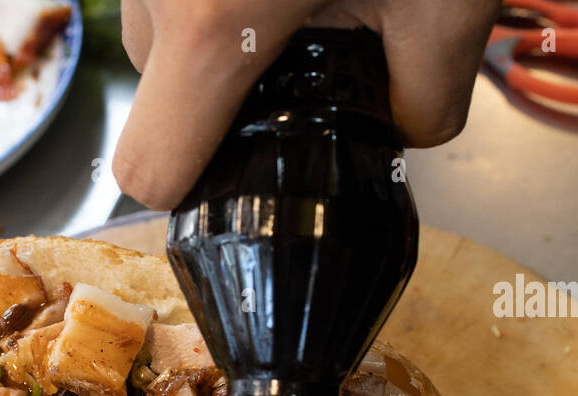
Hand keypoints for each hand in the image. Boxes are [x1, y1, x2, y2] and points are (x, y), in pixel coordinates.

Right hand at [112, 0, 503, 208]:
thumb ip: (427, 99)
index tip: (248, 170)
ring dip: (221, 31)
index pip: (149, 169)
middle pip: (160, 95)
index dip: (195, 190)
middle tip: (314, 38)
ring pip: (159, 31)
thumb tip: (401, 131)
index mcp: (213, 22)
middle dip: (231, 92)